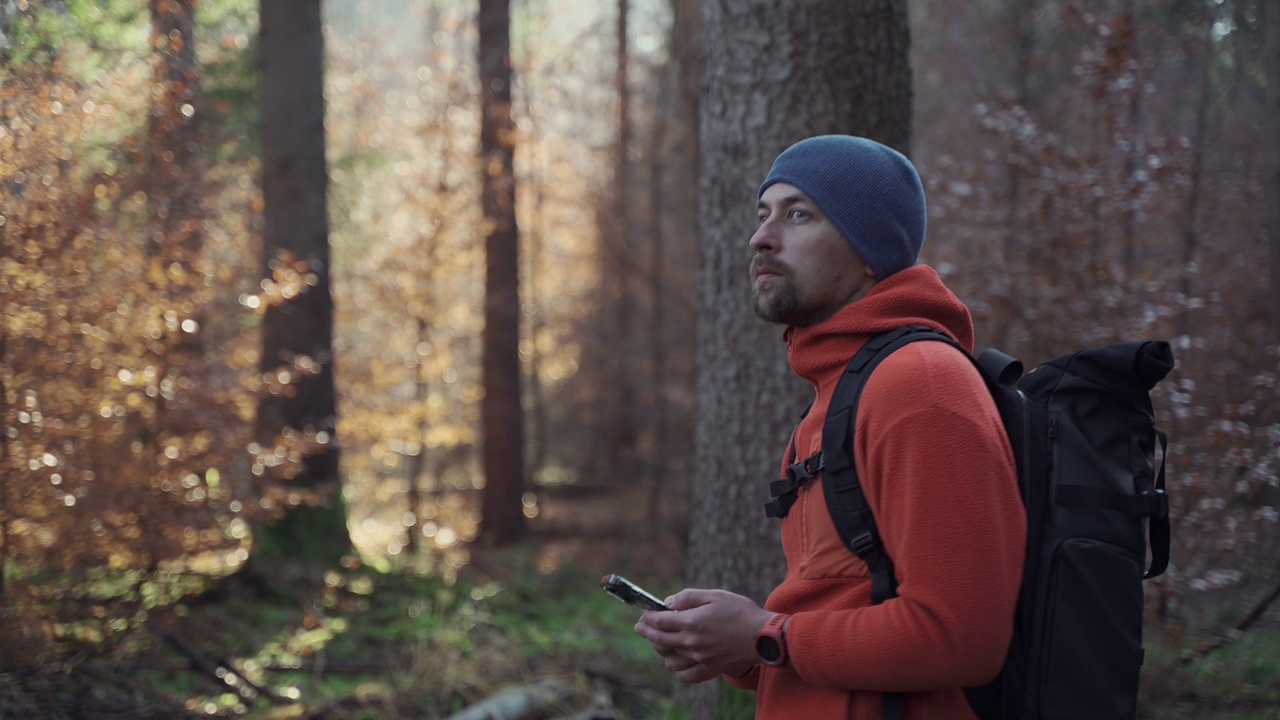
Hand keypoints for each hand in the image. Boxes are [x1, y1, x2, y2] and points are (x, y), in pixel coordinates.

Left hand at [634, 588, 774, 682]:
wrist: (763, 637)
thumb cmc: (740, 612)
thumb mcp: (715, 595)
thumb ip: (689, 597)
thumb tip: (669, 602)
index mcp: (691, 622)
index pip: (659, 621)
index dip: (648, 616)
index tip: (643, 612)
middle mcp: (691, 642)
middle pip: (659, 639)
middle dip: (646, 631)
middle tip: (640, 626)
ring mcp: (699, 657)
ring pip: (670, 658)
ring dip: (660, 649)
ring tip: (659, 641)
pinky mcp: (709, 667)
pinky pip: (686, 674)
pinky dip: (677, 669)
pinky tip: (675, 662)